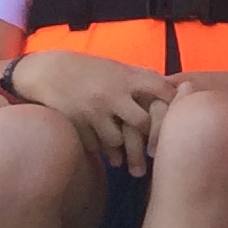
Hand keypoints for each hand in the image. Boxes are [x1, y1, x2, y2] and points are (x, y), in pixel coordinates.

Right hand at [17, 51, 175, 173]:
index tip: (180, 115)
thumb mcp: (117, 68)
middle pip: (143, 122)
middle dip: (149, 135)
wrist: (46, 71)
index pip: (160, 89)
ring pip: (118, 140)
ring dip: (124, 149)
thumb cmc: (89, 70)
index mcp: (125, 77)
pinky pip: (95, 147)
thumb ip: (142, 79)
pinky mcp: (76, 125)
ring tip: (130, 159)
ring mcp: (93, 111)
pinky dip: (103, 152)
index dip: (174, 103)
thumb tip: (177, 88)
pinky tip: (108, 155)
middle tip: (155, 147)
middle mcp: (111, 94)